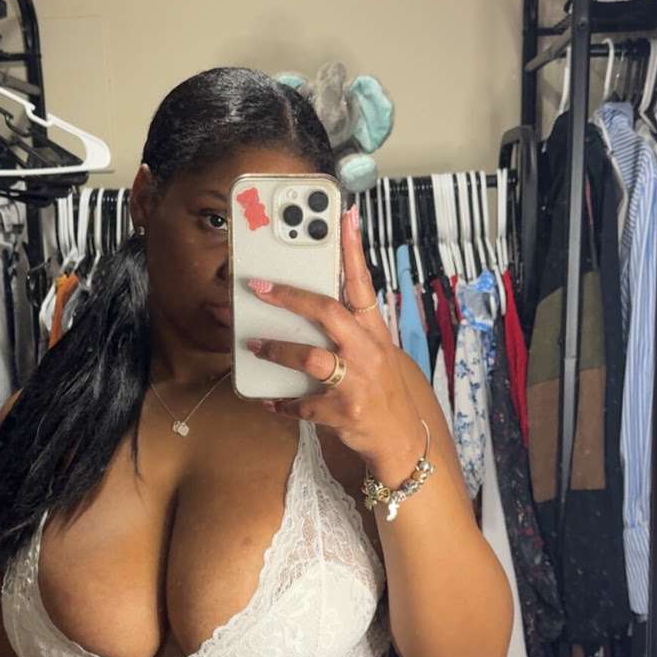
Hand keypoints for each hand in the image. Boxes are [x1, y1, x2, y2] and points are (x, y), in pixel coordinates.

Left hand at [244, 204, 421, 458]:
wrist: (401, 438)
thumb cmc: (381, 389)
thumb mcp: (376, 353)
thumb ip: (351, 329)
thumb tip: (314, 301)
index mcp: (375, 333)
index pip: (362, 285)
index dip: (352, 251)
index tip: (344, 217)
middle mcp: (367, 352)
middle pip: (328, 313)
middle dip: (291, 297)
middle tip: (260, 287)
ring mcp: (356, 382)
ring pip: (311, 358)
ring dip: (277, 350)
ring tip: (254, 344)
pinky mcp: (343, 411)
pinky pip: (303, 404)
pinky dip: (283, 403)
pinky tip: (270, 400)